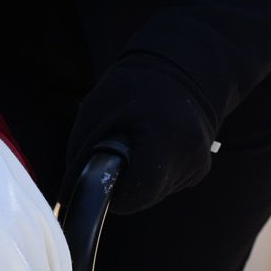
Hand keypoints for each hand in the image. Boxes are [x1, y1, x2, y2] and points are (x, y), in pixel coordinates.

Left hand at [64, 54, 218, 215]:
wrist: (176, 73)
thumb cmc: (128, 88)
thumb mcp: (94, 113)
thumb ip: (81, 155)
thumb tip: (68, 195)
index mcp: (161, 136)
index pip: (137, 194)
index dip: (116, 194)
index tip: (107, 179)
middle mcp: (188, 152)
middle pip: (147, 197)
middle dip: (127, 186)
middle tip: (118, 159)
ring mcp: (199, 161)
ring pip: (158, 192)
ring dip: (141, 179)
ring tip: (138, 146)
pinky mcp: (203, 167)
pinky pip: (171, 183)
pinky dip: (157, 174)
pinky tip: (154, 148)